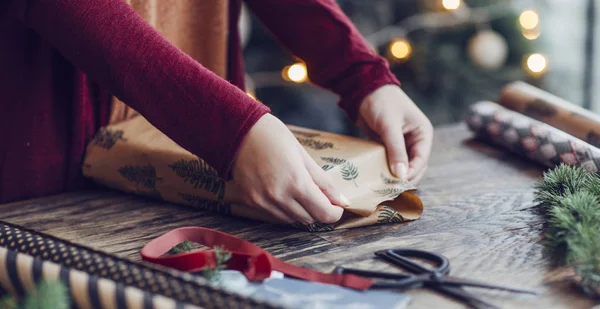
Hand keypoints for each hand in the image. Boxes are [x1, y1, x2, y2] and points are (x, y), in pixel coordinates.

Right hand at [231, 114, 349, 223]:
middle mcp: (279, 197)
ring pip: (292, 220)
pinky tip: (282, 191)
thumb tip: (342, 201)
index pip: (324, 213)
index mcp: (296, 183)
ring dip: (301, 210)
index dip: (335, 213)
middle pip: (309, 219)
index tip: (337, 206)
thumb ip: (323, 182)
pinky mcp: (251, 202)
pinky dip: (284, 209)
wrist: (238, 131)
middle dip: (318, 210)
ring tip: (298, 190)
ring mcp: (263, 202)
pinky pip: (275, 215)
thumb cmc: (274, 137)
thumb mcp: (303, 156)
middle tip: (319, 195)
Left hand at [357, 85, 432, 183]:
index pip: (421, 160)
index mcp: (423, 134)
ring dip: (393, 175)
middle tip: (389, 189)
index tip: (398, 184)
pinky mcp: (388, 146)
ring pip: (401, 166)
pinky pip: (389, 162)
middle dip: (403, 177)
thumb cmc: (381, 102)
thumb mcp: (389, 126)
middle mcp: (415, 141)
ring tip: (382, 186)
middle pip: (413, 167)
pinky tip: (375, 178)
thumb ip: (396, 150)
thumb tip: (402, 175)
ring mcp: (402, 144)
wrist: (364, 89)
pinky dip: (384, 170)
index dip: (411, 173)